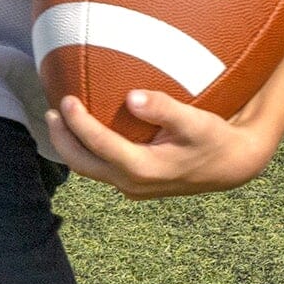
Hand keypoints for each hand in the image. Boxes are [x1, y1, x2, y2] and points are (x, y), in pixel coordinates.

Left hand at [49, 80, 283, 197]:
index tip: (66, 100)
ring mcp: (133, 187)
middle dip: (62, 139)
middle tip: (51, 112)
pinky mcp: (137, 183)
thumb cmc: (215, 139)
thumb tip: (131, 96)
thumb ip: (164, 109)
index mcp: (142, 168)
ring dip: (72, 146)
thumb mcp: (196, 122)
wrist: (233, 166)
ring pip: (91, 169)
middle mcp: (132, 183)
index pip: (98, 145)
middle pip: (83, 164)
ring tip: (61, 121)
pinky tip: (89, 132)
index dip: (78, 123)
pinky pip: (103, 168)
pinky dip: (89, 150)